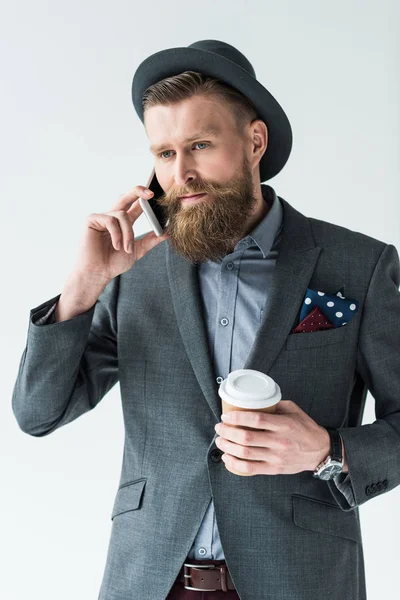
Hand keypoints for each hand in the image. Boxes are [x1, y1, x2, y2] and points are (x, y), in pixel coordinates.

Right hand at [73, 185, 168, 282]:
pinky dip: (117, 234)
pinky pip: (111, 220)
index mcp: (123, 223)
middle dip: (138, 191)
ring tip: (126, 248)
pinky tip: (116, 246)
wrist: (97, 273)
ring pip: (122, 215)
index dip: (144, 197)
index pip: (135, 205)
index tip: (155, 193)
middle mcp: (112, 217)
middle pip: (126, 197)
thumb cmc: (113, 263)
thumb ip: (151, 240)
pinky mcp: (91, 219)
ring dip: (128, 233)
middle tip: (150, 193)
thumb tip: (168, 232)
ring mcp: (101, 217)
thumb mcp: (138, 250)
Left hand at [214, 400, 334, 475]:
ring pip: (245, 454)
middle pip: (247, 438)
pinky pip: (250, 469)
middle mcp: (279, 442)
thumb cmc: (305, 428)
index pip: (256, 420)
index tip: (226, 415)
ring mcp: (276, 457)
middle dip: (228, 432)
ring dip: (228, 447)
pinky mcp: (274, 469)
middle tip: (219, 428)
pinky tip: (227, 458)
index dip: (238, 417)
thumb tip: (255, 399)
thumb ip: (275, 404)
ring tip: (220, 441)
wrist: (320, 451)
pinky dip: (235, 464)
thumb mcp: (294, 410)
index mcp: (284, 425)